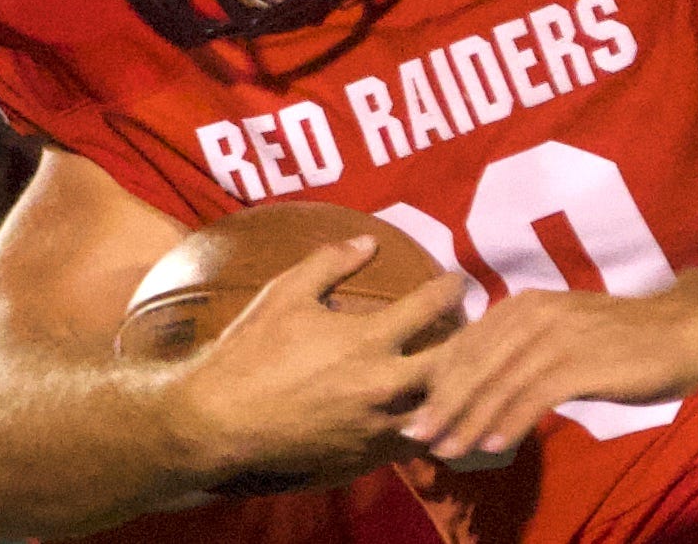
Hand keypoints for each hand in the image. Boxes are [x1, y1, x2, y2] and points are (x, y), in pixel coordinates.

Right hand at [174, 237, 468, 487]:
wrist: (221, 421)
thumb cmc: (252, 350)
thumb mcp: (287, 292)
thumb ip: (332, 262)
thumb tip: (370, 241)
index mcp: (369, 339)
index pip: (429, 307)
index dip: (450, 289)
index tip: (458, 282)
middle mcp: (384, 385)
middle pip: (452, 365)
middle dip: (469, 344)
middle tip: (476, 331)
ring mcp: (377, 426)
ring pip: (439, 411)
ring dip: (451, 392)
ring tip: (459, 377)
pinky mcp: (365, 457)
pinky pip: (409, 443)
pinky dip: (423, 427)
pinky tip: (425, 415)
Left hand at [401, 265, 697, 460]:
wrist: (681, 329)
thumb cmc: (622, 338)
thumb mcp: (563, 334)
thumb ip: (524, 350)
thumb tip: (483, 385)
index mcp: (525, 304)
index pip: (467, 343)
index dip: (438, 380)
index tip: (417, 412)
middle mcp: (534, 313)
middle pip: (475, 363)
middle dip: (442, 403)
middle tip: (417, 437)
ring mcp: (557, 335)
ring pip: (498, 382)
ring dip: (468, 420)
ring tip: (447, 451)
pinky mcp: (581, 360)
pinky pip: (533, 395)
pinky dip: (508, 422)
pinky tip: (492, 445)